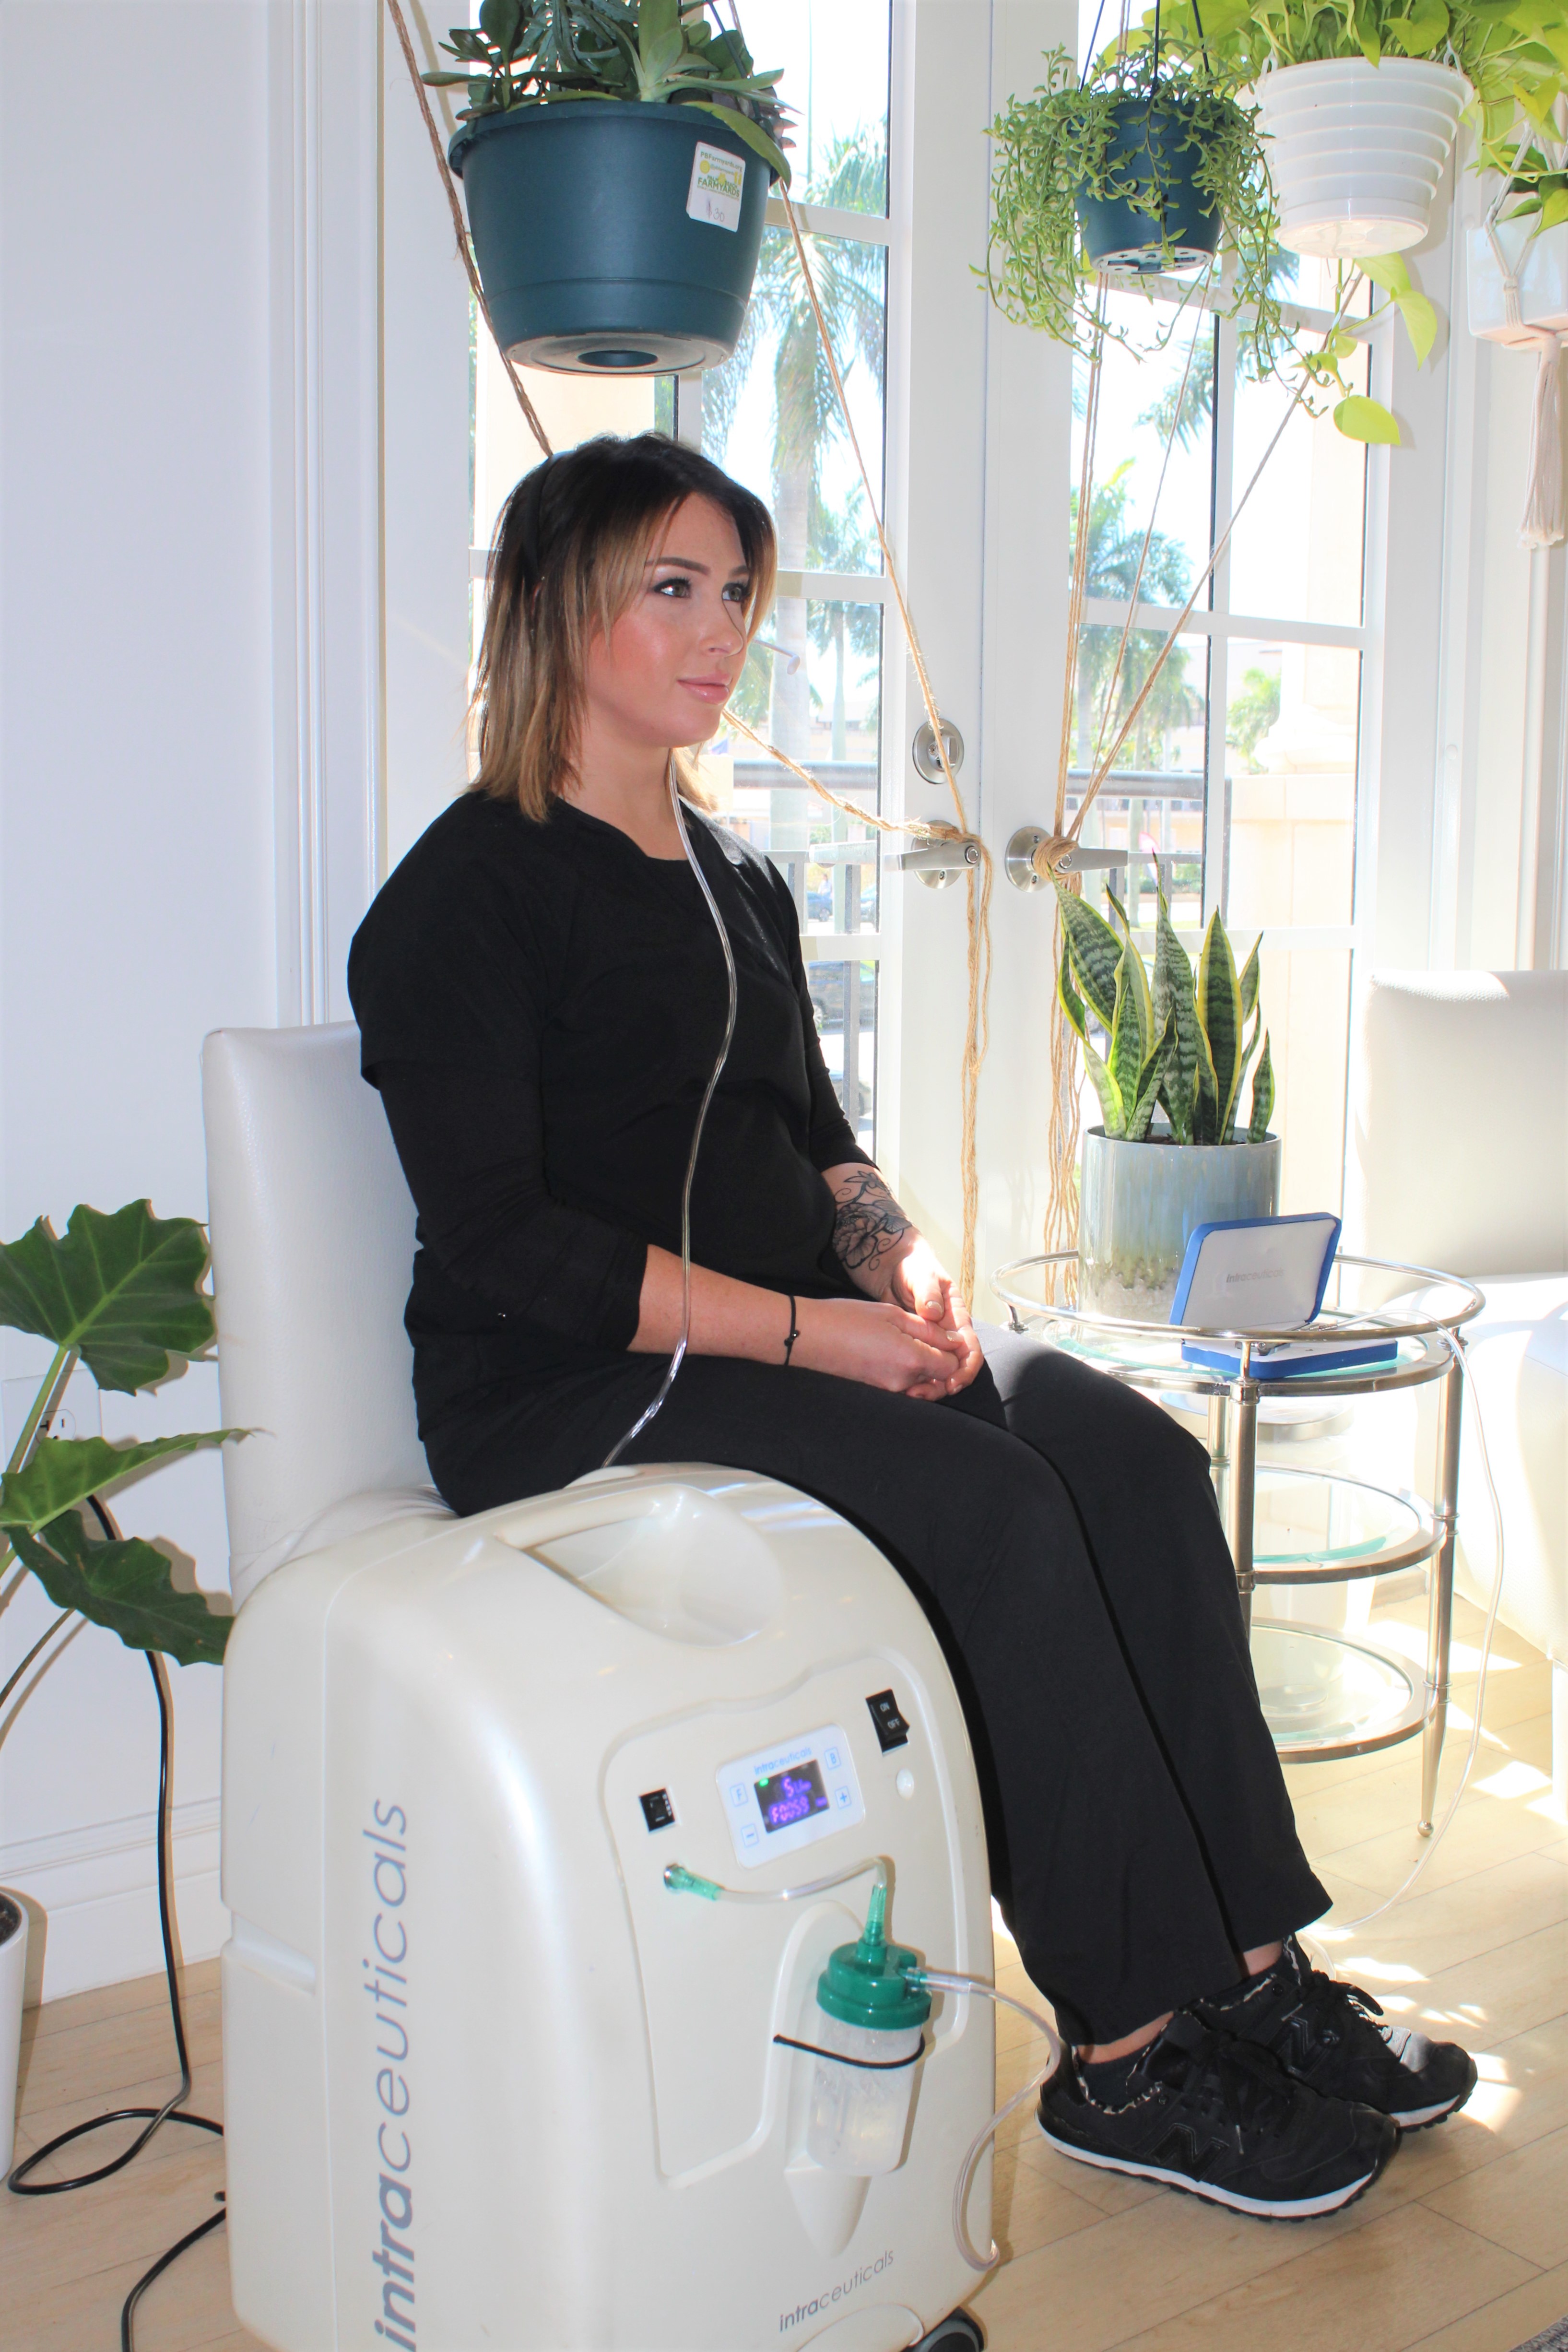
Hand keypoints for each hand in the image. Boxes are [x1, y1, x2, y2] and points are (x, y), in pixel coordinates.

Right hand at [792, 1296, 967, 1396]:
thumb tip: (954, 1342)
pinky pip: (904, 1386)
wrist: (810, 1337)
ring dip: (924, 1368)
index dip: (954, 1351)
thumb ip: (929, 1330)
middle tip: (928, 1337)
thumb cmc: (849, 1318)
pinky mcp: (877, 1392)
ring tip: (908, 1343)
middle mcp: (903, 1381)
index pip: (951, 1366)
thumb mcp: (894, 1315)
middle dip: (940, 1361)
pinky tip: (894, 1353)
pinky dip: (907, 1373)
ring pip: (922, 1384)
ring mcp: (889, 1390)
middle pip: (939, 1379)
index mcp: (912, 1359)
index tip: (945, 1335)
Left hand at [888, 1239, 983, 1398]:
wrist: (893, 1268)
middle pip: (956, 1365)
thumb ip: (927, 1291)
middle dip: (947, 1383)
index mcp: (957, 1317)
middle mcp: (947, 1332)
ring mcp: (931, 1340)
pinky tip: (903, 1387)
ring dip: (931, 1384)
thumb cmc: (913, 1267)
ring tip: (914, 1394)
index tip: (954, 1382)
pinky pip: (920, 1366)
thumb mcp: (921, 1275)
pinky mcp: (914, 1344)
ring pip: (938, 1369)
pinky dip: (915, 1378)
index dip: (965, 1368)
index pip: (970, 1348)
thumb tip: (933, 1311)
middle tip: (927, 1394)